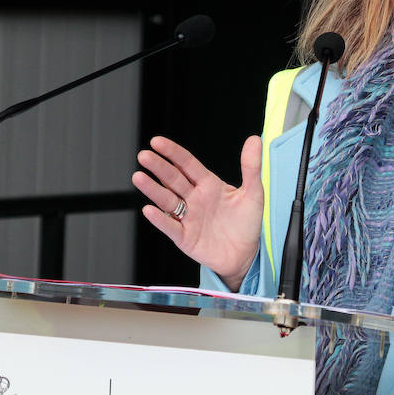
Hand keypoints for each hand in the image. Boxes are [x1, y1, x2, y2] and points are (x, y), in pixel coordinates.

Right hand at [132, 135, 263, 290]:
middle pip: (173, 179)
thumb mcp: (254, 192)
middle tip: (144, 156)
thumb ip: (251, 167)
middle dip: (158, 167)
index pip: (187, 164)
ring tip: (139, 177)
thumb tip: (254, 140)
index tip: (157, 142)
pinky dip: (160, 219)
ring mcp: (188, 217)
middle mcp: (194, 199)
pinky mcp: (185, 237)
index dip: (173, 153)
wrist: (245, 254)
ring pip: (167, 200)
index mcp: (209, 185)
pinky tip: (150, 209)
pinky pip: (170, 226)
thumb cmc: (248, 223)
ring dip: (153, 189)